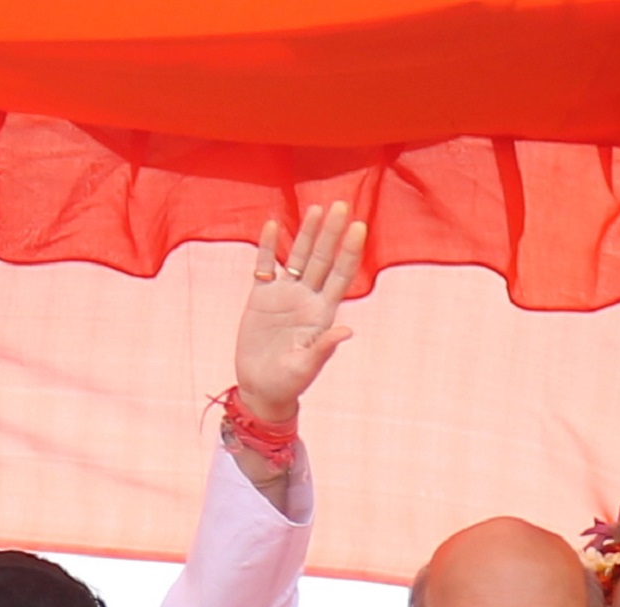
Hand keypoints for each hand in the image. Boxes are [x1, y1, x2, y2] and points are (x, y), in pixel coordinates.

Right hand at [234, 202, 366, 428]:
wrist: (261, 388)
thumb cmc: (287, 383)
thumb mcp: (305, 367)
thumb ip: (324, 348)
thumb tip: (346, 331)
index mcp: (321, 313)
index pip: (339, 276)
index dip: (348, 251)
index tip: (358, 226)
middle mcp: (306, 299)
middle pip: (321, 259)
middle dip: (330, 233)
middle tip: (340, 205)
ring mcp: (284, 295)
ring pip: (298, 258)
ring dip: (307, 234)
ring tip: (315, 209)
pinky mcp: (261, 298)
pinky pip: (266, 266)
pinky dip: (268, 247)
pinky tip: (272, 225)